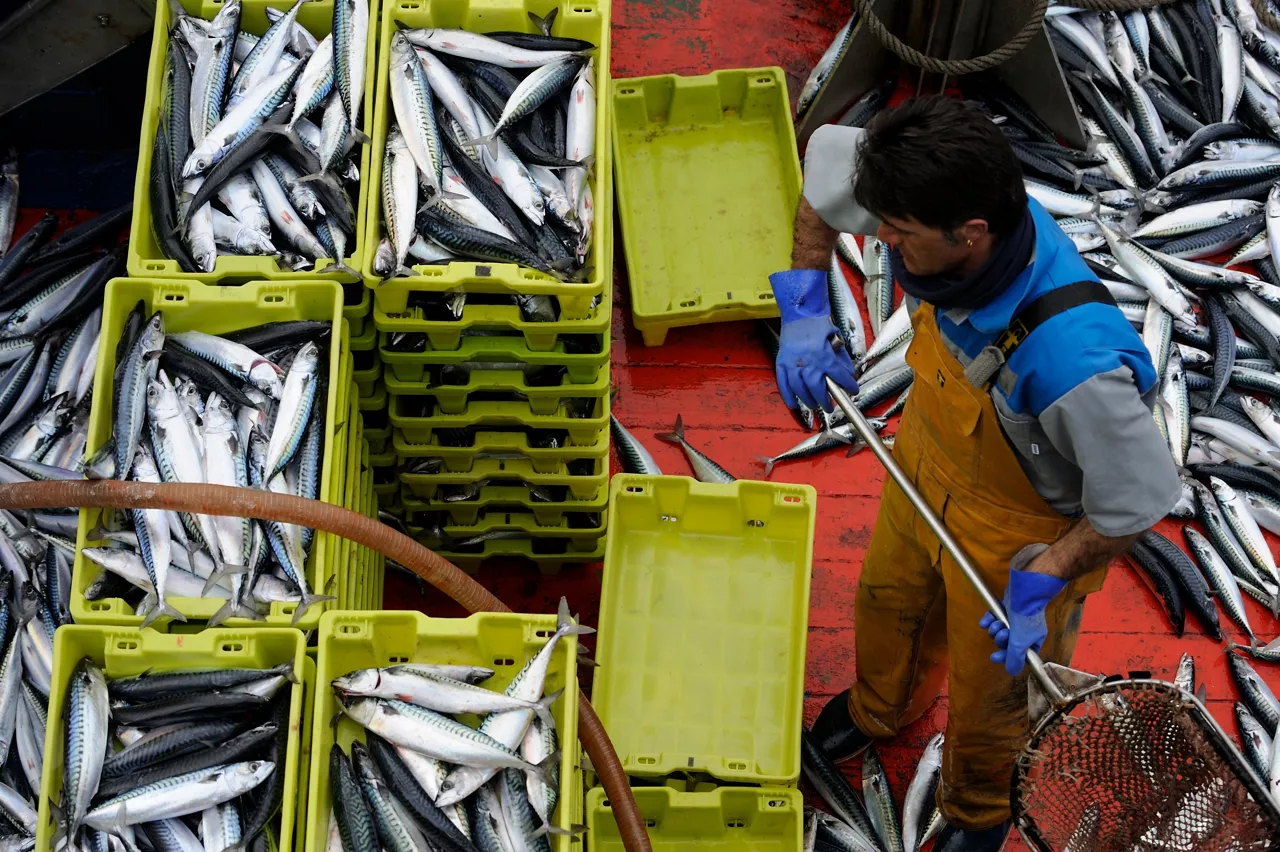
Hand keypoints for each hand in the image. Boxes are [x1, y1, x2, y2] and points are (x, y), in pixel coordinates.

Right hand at [768, 269, 857, 411]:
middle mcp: (807, 361)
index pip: (838, 375)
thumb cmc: (819, 324)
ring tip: (814, 405)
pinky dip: (788, 395)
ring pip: (799, 388)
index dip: (847, 385)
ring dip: (808, 400)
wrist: (799, 311)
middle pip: (816, 387)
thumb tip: (847, 374)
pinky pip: (783, 382)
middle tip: (830, 407)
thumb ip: (841, 357)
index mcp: (822, 354)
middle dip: (824, 400)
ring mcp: (792, 362)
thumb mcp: (836, 338)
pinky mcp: (781, 362)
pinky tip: (793, 404)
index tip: (853, 391)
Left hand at [979, 547, 1066, 675]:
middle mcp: (1024, 631)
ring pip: (998, 631)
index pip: (1018, 655)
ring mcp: (1014, 619)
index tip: (994, 656)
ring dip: (994, 629)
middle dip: (1000, 639)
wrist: (1024, 592)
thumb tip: (1012, 672)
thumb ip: (1015, 658)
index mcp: (1033, 641)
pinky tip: (986, 620)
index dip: (1005, 656)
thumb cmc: (1026, 617)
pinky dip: (988, 620)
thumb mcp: (1020, 643)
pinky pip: (993, 619)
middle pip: (1005, 643)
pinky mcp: (1006, 608)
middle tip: (1002, 633)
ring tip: (997, 623)